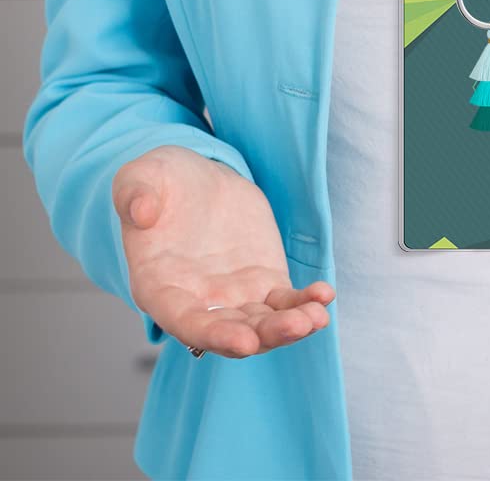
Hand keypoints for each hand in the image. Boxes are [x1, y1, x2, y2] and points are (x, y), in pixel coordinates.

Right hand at [113, 144, 333, 358]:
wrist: (193, 179)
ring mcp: (233, 294)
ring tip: (316, 317)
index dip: (213, 335)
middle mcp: (198, 302)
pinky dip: (303, 302)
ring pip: (262, 324)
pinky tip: (323, 296)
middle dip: (265, 335)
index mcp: (159, 288)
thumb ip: (134, 195)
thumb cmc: (158, 184)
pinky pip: (284, 300)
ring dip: (289, 326)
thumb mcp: (139, 178)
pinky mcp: (263, 279)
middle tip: (298, 326)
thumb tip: (141, 211)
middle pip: (232, 332)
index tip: (244, 342)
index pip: (185, 322)